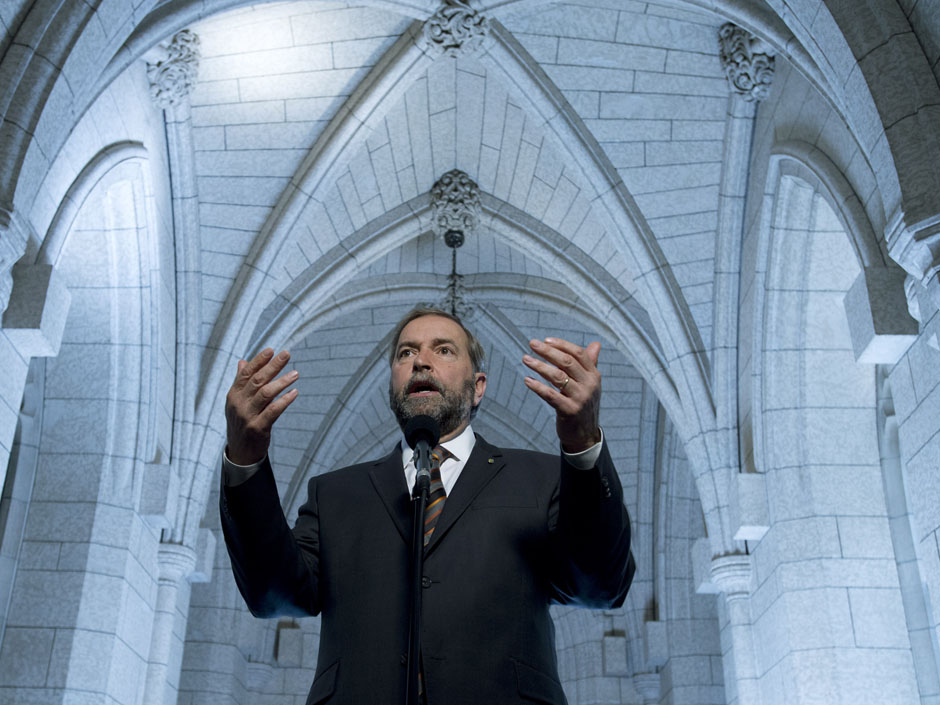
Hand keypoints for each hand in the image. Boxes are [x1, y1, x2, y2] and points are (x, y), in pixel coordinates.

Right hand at [225, 348, 298, 464]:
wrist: (240, 452)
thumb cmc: (241, 422)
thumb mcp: (237, 402)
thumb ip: (241, 382)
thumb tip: (242, 362)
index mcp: (234, 394)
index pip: (246, 373)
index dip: (259, 361)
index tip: (271, 350)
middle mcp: (238, 403)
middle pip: (258, 380)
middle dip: (273, 366)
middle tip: (287, 354)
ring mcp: (247, 416)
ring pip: (266, 394)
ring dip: (282, 382)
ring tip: (296, 374)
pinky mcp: (257, 428)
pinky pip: (273, 411)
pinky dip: (284, 401)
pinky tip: (294, 393)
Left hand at [522, 337, 601, 452]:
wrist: (585, 434)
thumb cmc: (584, 405)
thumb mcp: (590, 384)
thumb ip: (590, 364)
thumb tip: (595, 344)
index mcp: (594, 375)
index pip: (578, 353)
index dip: (562, 345)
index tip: (546, 340)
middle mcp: (589, 385)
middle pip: (567, 362)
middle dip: (548, 351)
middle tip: (532, 344)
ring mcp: (580, 398)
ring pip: (557, 376)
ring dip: (539, 366)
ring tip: (525, 359)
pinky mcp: (570, 411)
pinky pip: (550, 395)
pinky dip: (537, 386)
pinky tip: (527, 380)